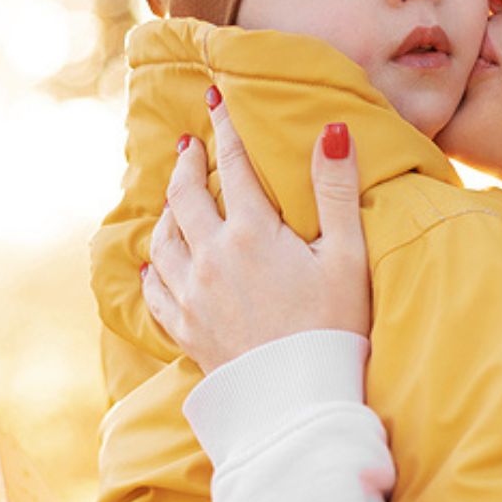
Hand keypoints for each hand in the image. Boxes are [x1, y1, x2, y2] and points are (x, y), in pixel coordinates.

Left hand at [140, 87, 370, 372]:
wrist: (301, 403)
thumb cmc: (335, 329)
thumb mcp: (347, 256)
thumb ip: (336, 190)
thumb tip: (332, 130)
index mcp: (253, 234)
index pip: (233, 166)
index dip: (225, 128)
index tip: (215, 98)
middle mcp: (211, 259)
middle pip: (185, 197)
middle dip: (186, 165)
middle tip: (188, 146)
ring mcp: (192, 297)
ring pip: (163, 241)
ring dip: (167, 212)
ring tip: (174, 199)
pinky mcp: (186, 332)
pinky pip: (156, 292)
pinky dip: (154, 270)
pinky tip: (155, 264)